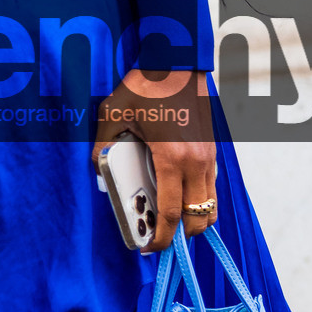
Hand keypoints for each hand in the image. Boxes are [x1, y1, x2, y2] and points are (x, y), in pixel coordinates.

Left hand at [94, 69, 217, 252]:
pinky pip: (210, 188)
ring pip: (210, 206)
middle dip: (180, 236)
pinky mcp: (212, 151)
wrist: (177, 62)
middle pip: (198, 218)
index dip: (160, 239)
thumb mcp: (113, 114)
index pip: (171, 214)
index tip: (148, 249)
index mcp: (172, 159)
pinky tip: (177, 196)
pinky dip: (198, 200)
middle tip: (157, 237)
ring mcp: (209, 157)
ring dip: (193, 219)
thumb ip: (102, 147)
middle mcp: (197, 163)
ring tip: (169, 221)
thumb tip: (99, 171)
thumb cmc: (145, 86)